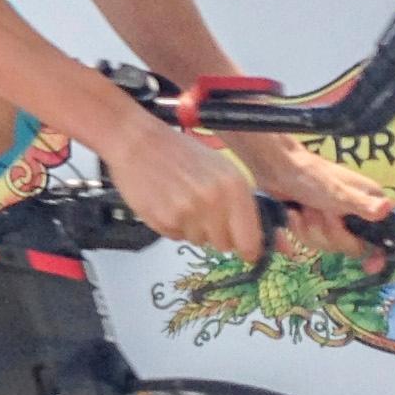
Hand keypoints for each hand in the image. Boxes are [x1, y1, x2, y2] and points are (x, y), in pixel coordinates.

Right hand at [104, 123, 265, 262]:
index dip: (249, 249)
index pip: (250, 239)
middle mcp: (214, 201)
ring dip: (193, 228)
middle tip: (204, 213)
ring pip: (200, 241)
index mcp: (234, 186)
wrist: (138, 142)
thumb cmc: (180, 153)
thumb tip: (257, 237)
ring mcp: (188, 213)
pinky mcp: (165, 221)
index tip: (247, 252)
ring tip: (181, 201)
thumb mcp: (220, 169)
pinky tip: (166, 203)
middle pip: (225, 245)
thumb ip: (239, 202)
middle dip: (217, 234)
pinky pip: (176, 237)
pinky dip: (173, 226)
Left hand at [233, 137, 394, 260]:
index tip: (369, 268)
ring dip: (310, 229)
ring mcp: (334, 220)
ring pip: (327, 245)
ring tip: (304, 208)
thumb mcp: (338, 193)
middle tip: (321, 211)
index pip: (383, 238)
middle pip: (350, 247)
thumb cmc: (311, 176)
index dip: (379, 255)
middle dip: (330, 232)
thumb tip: (388, 207)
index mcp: (369, 205)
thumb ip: (362, 205)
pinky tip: (292, 213)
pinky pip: (309, 241)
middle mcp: (355, 214)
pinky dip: (298, 229)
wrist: (276, 167)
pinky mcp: (313, 223)